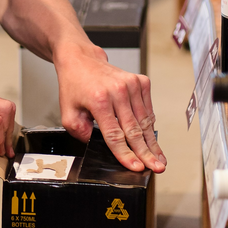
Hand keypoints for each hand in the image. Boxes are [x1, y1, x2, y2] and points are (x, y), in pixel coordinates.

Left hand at [55, 41, 166, 172]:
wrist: (81, 60)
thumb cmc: (75, 85)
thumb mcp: (68, 113)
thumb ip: (79, 132)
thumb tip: (97, 144)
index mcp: (99, 100)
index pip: (115, 135)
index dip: (126, 154)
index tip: (136, 168)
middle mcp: (118, 91)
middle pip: (134, 130)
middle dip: (146, 153)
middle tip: (157, 168)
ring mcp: (131, 85)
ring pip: (145, 121)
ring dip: (152, 142)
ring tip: (159, 158)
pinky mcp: (140, 81)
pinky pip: (148, 110)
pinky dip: (150, 125)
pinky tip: (152, 139)